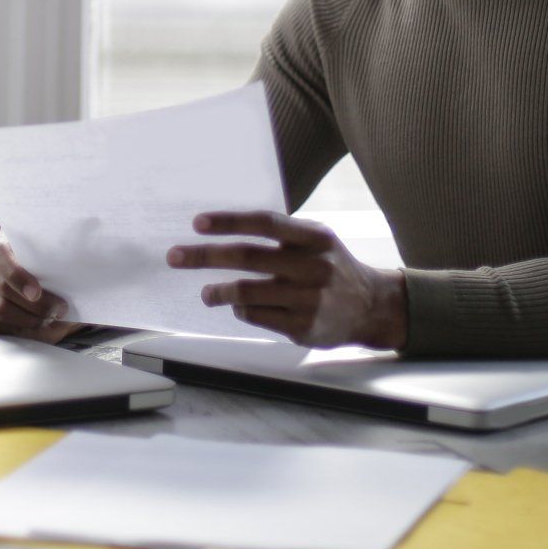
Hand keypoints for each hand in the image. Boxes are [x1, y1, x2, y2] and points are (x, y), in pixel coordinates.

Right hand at [0, 234, 79, 343]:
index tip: (37, 293)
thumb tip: (74, 263)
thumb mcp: (46, 252)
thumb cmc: (40, 260)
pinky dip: (13, 329)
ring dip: (28, 320)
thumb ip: (53, 256)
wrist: (25, 267)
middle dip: (35, 306)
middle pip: (3, 291)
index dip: (17, 276)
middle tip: (58, 310)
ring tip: (48, 320)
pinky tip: (31, 326)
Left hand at [168, 210, 407, 349]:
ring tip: (205, 293)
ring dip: (218, 291)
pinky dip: (241, 311)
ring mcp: (308, 299)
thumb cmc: (332, 267)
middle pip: (248, 257)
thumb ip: (281, 234)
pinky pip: (258, 316)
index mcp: (314, 237)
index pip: (265, 224)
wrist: (372, 307)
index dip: (230, 221)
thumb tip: (225, 228)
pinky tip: (238, 308)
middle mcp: (312, 266)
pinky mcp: (304, 327)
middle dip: (205, 256)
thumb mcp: (317, 240)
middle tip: (175, 257)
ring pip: (248, 292)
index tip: (198, 223)